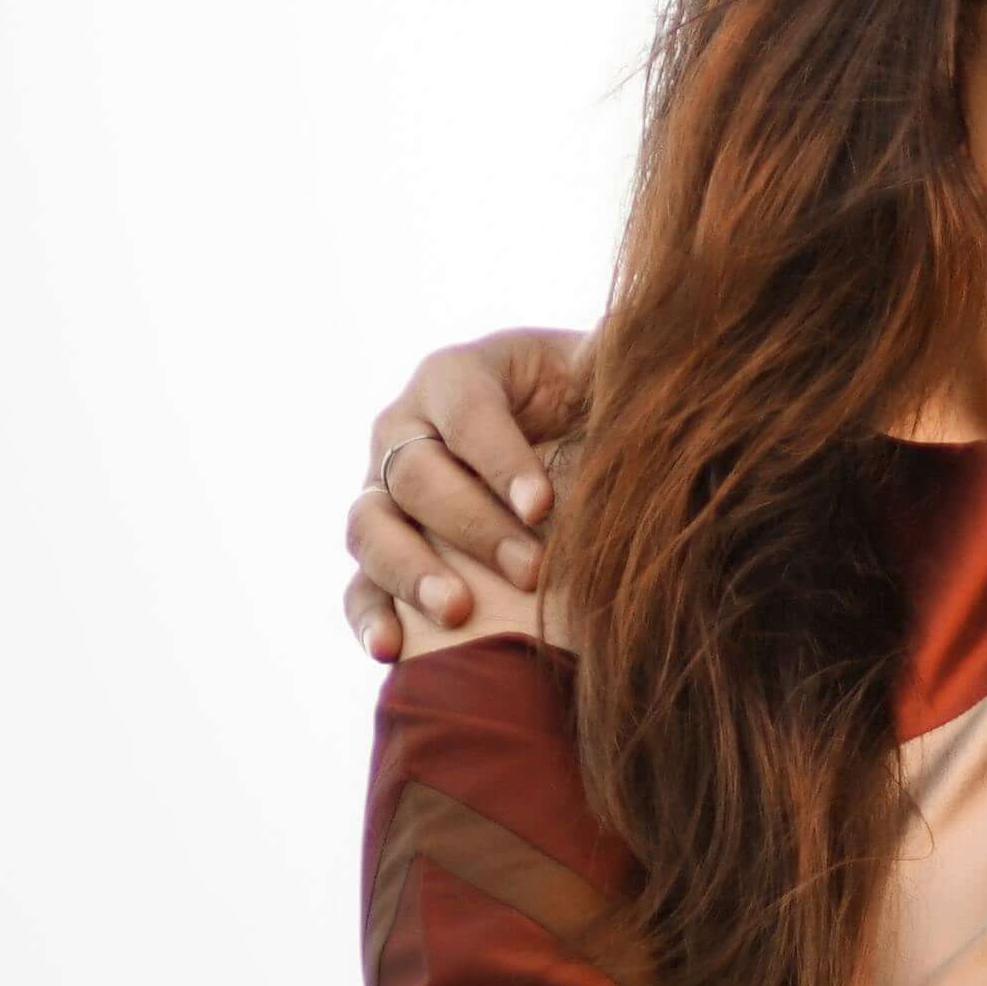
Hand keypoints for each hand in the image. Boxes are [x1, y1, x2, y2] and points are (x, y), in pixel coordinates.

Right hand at [340, 331, 584, 657]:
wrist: (569, 459)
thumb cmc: (589, 409)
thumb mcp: (604, 374)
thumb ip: (615, 355)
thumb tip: (630, 334)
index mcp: (456, 376)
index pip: (465, 410)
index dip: (499, 459)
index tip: (544, 506)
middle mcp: (405, 429)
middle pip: (415, 474)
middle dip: (473, 526)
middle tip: (533, 571)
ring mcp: (383, 494)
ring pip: (370, 528)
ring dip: (410, 571)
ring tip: (457, 613)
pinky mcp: (380, 554)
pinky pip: (357, 587)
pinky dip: (369, 618)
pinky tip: (393, 651)